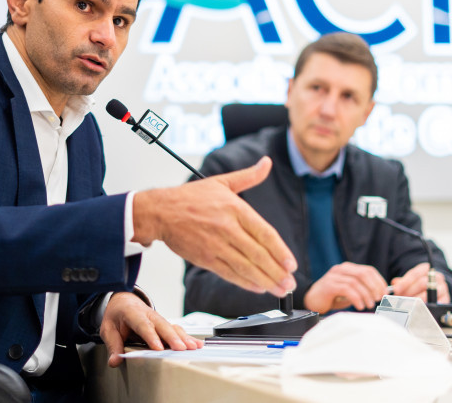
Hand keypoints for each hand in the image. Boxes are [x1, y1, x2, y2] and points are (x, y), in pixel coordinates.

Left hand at [100, 292, 202, 367]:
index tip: (158, 348)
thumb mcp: (108, 328)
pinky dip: (187, 337)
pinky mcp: (164, 324)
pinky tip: (197, 344)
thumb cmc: (116, 315)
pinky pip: (177, 329)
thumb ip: (113, 344)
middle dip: (172, 338)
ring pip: (172, 327)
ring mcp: (158, 318)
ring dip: (183, 337)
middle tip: (181, 349)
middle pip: (162, 326)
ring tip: (193, 347)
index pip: (143, 325)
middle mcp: (148, 314)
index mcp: (132, 312)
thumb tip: (115, 360)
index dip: (151, 336)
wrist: (123, 300)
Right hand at [133, 156, 296, 297]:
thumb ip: (248, 176)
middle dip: (276, 271)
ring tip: (280, 289)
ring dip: (265, 280)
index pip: (264, 232)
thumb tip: (267, 163)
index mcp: (235, 208)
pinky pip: (229, 273)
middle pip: (257, 254)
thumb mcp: (222, 182)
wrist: (160, 211)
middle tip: (290, 283)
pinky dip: (245, 282)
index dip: (280, 250)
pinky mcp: (205, 258)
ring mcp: (216, 244)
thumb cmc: (191, 197)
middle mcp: (227, 227)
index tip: (291, 263)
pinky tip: (258, 288)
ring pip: (245, 267)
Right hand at [303, 262, 387, 312]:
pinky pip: (347, 289)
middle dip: (374, 287)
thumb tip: (381, 294)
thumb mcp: (350, 291)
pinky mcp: (329, 285)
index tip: (385, 293)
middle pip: (363, 273)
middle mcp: (341, 269)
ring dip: (366, 295)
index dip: (379, 281)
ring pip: (356, 282)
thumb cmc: (332, 297)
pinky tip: (360, 306)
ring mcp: (334, 276)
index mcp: (348, 268)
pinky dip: (356, 298)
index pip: (368, 270)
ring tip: (369, 305)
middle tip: (379, 299)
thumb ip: (362, 289)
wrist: (311, 301)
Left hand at [390, 263, 449, 303]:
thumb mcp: (411, 280)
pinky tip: (419, 309)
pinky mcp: (446, 299)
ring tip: (408, 304)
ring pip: (429, 293)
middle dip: (409, 292)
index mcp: (427, 269)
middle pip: (422, 283)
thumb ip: (403, 282)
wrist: (436, 289)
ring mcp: (443, 287)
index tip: (396, 289)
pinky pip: (436, 303)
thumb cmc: (419, 285)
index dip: (404, 282)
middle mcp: (437, 276)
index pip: (415, 274)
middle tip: (401, 298)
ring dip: (417, 300)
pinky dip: (426, 306)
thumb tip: (395, 284)